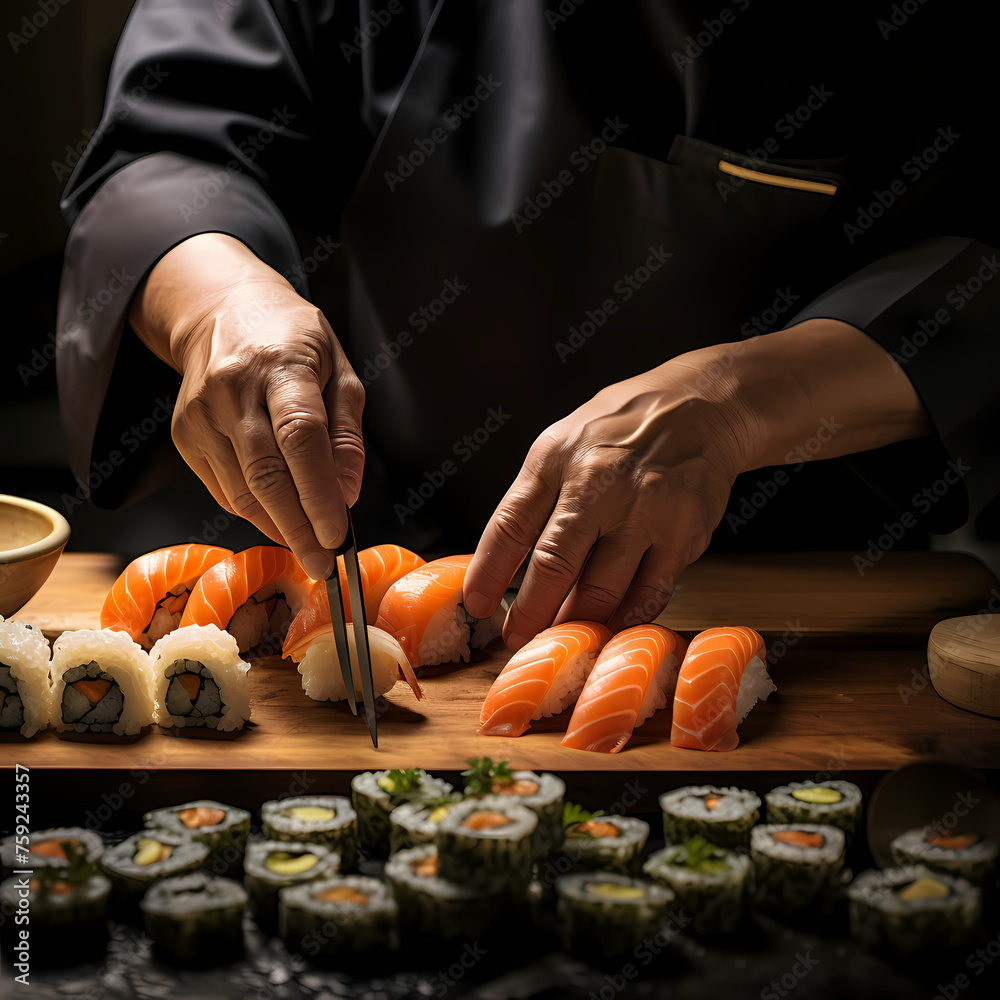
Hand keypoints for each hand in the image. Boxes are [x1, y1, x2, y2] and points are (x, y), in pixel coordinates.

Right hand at [129, 234, 363, 579]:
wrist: (223, 313)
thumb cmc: (293, 342)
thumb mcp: (339, 373)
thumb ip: (346, 435)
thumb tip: (347, 494)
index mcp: (282, 366)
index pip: (300, 438)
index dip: (319, 493)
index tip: (338, 533)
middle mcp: (234, 389)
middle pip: (267, 474)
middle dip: (298, 528)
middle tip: (323, 563)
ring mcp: (202, 414)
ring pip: (241, 490)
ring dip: (278, 527)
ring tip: (308, 547)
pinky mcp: (184, 434)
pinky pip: (223, 489)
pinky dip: (254, 513)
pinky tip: (279, 521)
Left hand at [464, 319, 931, 649]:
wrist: (700, 407)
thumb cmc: (621, 428)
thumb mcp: (561, 443)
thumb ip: (534, 498)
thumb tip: (505, 563)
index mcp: (557, 459)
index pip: (510, 525)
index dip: (488, 573)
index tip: (476, 606)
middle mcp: (599, 482)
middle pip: (555, 563)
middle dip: (530, 612)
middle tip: (517, 639)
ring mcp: (645, 509)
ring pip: (603, 588)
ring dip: (577, 621)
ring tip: (562, 635)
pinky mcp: (683, 532)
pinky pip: (649, 592)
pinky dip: (626, 617)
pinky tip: (611, 625)